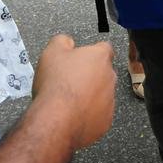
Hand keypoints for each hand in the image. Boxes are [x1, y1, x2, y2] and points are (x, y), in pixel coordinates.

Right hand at [31, 34, 116, 149]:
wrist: (57, 120)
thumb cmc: (56, 87)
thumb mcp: (51, 52)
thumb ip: (62, 41)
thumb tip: (66, 41)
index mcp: (100, 57)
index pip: (104, 48)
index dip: (91, 52)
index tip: (82, 57)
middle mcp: (110, 78)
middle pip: (103, 73)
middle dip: (90, 76)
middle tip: (70, 81)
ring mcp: (110, 101)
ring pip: (102, 95)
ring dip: (90, 96)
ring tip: (69, 100)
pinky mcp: (105, 121)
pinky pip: (99, 115)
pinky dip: (88, 115)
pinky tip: (73, 115)